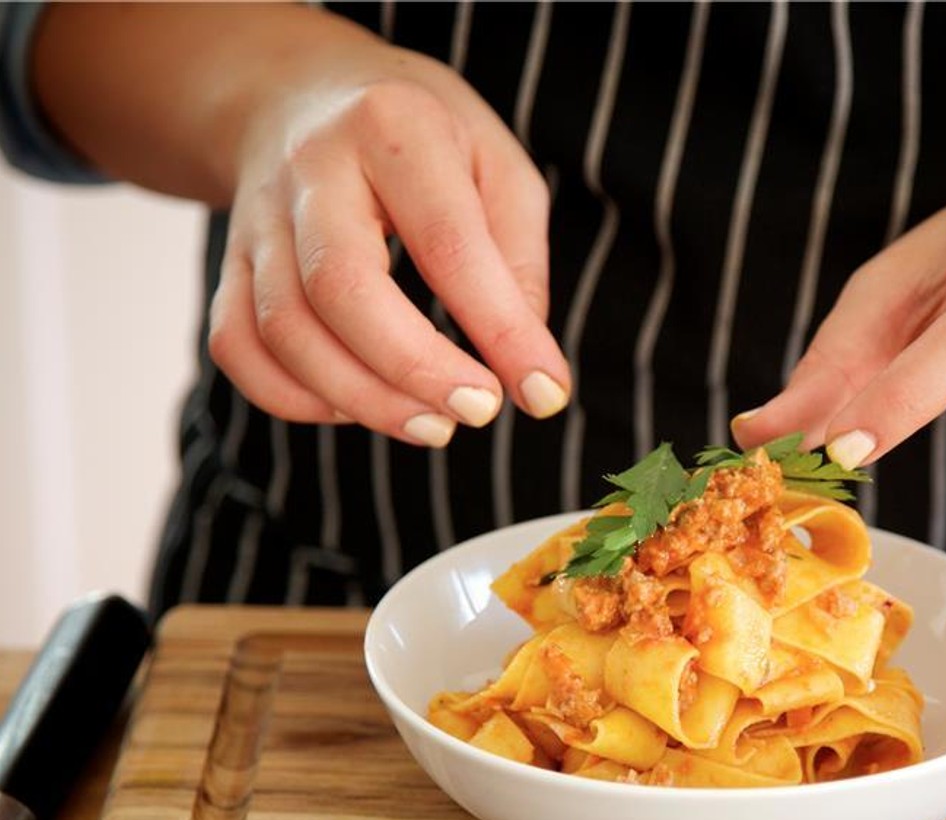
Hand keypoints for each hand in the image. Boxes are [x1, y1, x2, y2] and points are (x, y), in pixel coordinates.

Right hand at [208, 34, 570, 444]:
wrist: (300, 92)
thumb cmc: (423, 139)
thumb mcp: (497, 166)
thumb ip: (520, 262)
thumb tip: (527, 366)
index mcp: (394, 128)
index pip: (447, 243)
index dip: (498, 329)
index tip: (542, 392)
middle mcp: (311, 169)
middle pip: (340, 289)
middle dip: (415, 370)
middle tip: (478, 412)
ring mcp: (257, 218)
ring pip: (284, 329)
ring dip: (363, 399)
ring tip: (432, 424)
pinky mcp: (226, 263)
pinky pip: (237, 347)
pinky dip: (296, 398)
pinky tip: (357, 406)